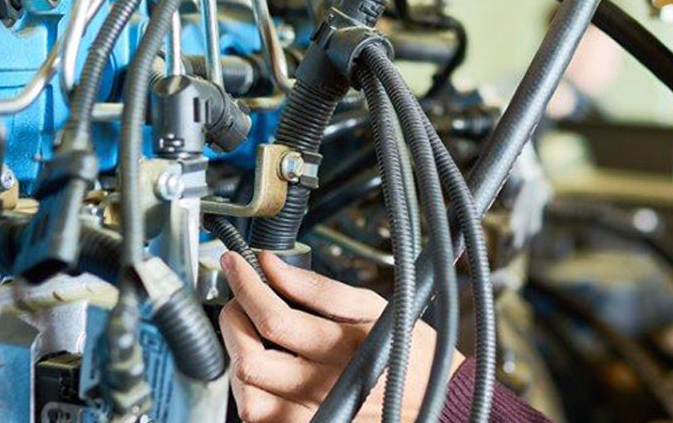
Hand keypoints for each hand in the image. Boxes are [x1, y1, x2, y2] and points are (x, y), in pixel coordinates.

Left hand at [218, 251, 463, 422]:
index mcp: (341, 348)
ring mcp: (315, 413)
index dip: (245, 287)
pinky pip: (264, 419)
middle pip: (250, 362)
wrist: (437, 395)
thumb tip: (273, 266)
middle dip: (234, 323)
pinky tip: (264, 369)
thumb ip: (318, 288)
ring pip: (250, 398)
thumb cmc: (409, 349)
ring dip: (240, 362)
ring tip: (252, 338)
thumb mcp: (372, 305)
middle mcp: (325, 387)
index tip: (237, 266)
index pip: (273, 319)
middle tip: (241, 302)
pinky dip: (252, 392)